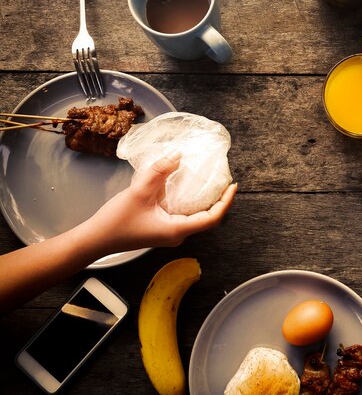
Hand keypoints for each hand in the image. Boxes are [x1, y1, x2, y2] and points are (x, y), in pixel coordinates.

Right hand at [86, 151, 236, 253]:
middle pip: (207, 218)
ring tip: (211, 181)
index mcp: (177, 230)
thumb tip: (178, 155)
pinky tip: (187, 186)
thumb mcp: (139, 192)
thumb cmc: (117, 221)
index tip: (233, 186)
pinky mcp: (162, 228)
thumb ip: (159, 171)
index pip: (212, 218)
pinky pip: (183, 214)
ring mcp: (170, 232)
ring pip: (195, 216)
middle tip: (223, 179)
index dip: (226, 202)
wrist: (96, 239)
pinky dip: (190, 201)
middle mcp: (178, 234)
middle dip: (219, 200)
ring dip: (205, 200)